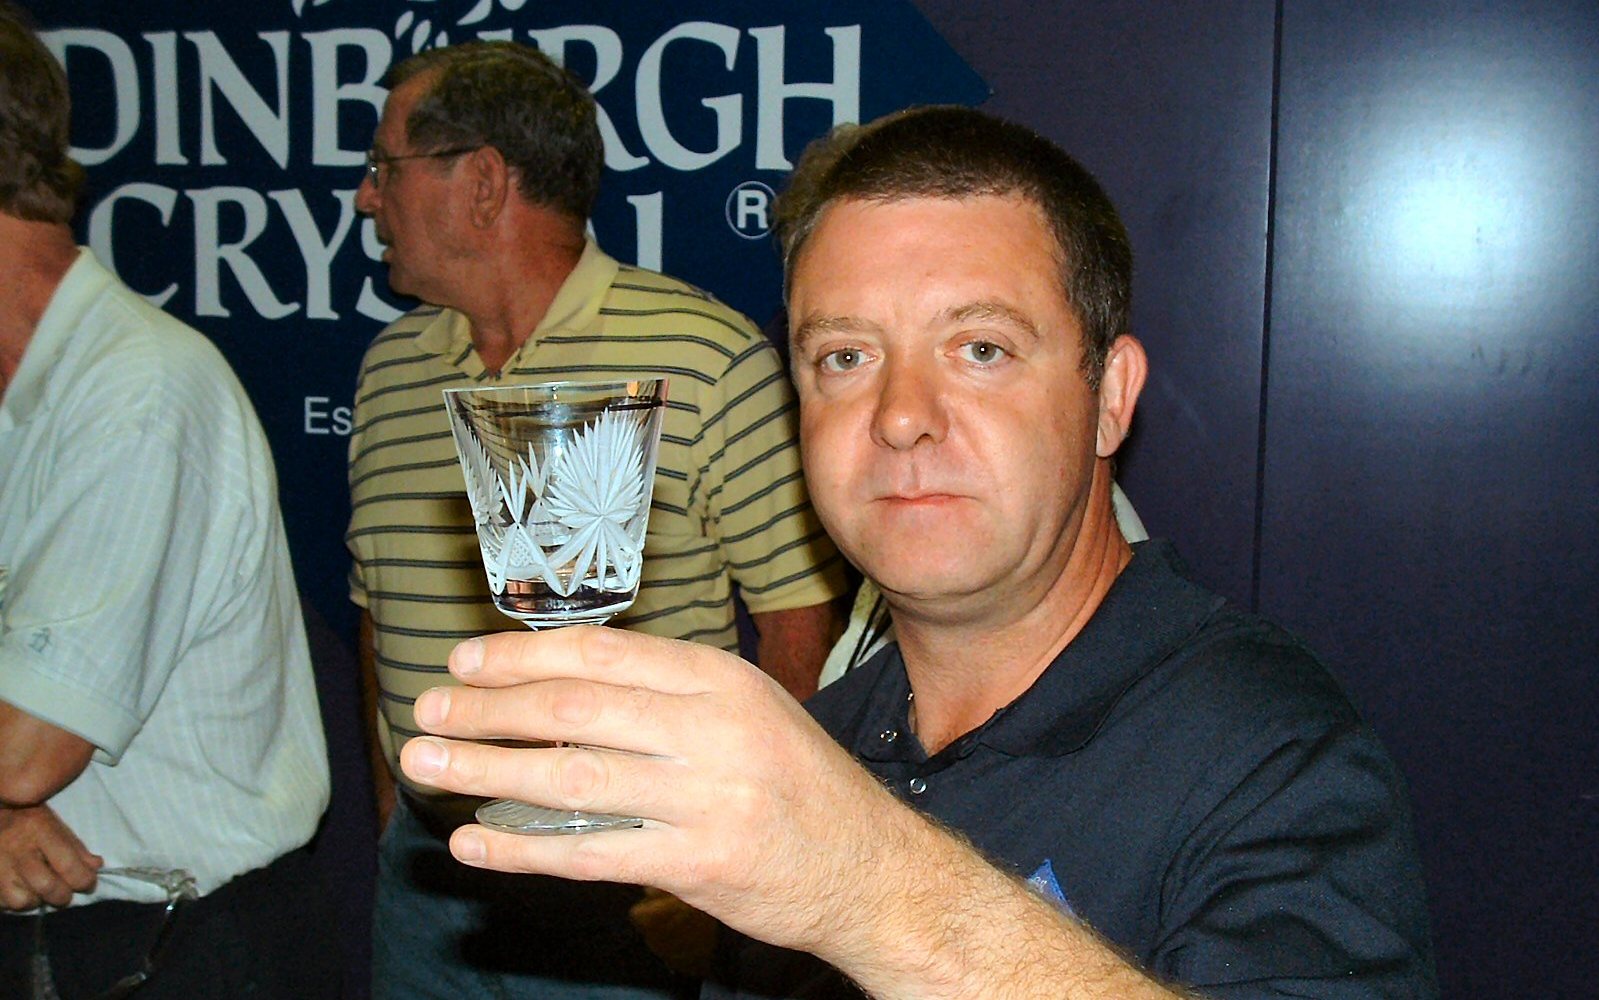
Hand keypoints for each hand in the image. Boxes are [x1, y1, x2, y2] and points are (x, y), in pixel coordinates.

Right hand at [0, 804, 101, 909]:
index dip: (84, 880)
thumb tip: (96, 867)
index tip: (89, 884)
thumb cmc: (25, 818)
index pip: (67, 864)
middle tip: (65, 894)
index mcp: (38, 829)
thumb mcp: (53, 823)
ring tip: (38, 892)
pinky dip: (14, 902)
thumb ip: (75, 847)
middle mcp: (16, 848)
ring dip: (36, 901)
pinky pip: (3, 903)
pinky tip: (19, 890)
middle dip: (62, 897)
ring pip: (20, 901)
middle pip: (45, 886)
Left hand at [399, 626, 913, 964]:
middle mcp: (713, 730)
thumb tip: (561, 683)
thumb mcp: (748, 711)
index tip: (464, 661)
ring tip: (425, 764)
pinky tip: (474, 841)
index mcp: (721, 679)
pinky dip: (521, 849)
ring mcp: (706, 799)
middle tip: (426, 710)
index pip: (602, 653)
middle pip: (575, 709)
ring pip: (571, 779)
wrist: (871, 868)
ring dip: (484, 770)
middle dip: (487, 708)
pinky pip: (590, 853)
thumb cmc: (799, 783)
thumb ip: (667, 693)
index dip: (522, 655)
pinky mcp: (697, 865)